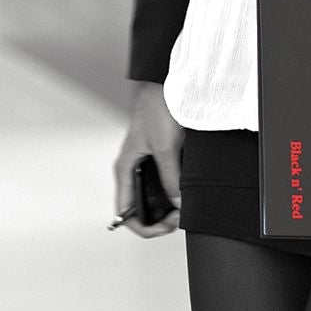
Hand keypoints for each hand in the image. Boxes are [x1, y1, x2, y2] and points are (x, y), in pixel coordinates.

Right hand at [112, 81, 182, 237]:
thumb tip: (178, 204)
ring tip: (185, 206)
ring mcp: (146, 164)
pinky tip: (186, 192)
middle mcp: (133, 169)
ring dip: (168, 207)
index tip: (167, 226)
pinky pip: (164, 184)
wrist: (165, 84)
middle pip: (141, 208)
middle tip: (181, 216)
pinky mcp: (160, 158)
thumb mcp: (165, 147)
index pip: (125, 212)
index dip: (145, 226)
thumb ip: (171, 178)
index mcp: (124, 168)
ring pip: (153, 198)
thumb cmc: (156, 108)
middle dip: (160, 219)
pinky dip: (175, 193)